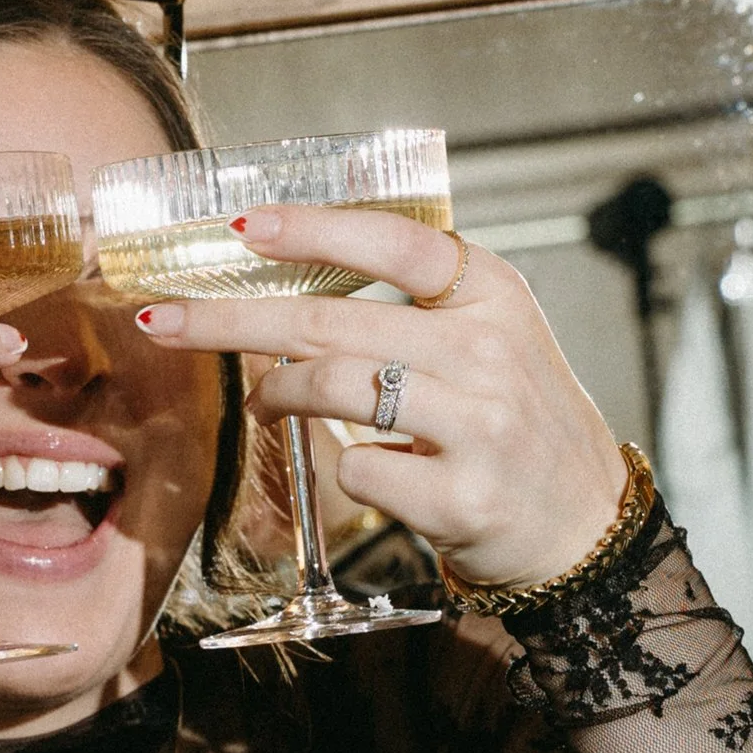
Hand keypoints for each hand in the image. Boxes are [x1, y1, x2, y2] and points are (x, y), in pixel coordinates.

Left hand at [132, 209, 625, 589]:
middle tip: (166, 320)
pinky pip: (357, 468)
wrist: (585, 527)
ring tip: (261, 402)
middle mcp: (489, 351)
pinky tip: (364, 470)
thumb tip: (291, 281)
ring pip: (333, 387)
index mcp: (494, 295)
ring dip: (275, 394)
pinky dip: (339, 470)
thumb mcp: (491, 339)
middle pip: (331, 319)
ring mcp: (479, 424)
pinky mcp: (463, 496)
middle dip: (230, 318)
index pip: (394, 240)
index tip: (244, 225)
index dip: (313, 228)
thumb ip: (414, 306)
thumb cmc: (518, 426)